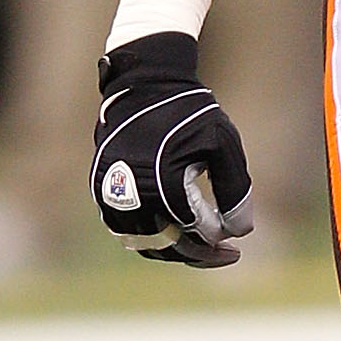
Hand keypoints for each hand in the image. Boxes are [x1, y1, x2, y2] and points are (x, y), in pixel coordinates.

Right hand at [92, 33, 253, 267]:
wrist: (144, 84)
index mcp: (164, 183)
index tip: (237, 236)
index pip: (195, 229)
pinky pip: (124, 229)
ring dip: (173, 250)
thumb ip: (235, 189)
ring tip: (202, 249)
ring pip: (144, 243)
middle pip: (168, 244)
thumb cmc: (189, 112)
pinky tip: (174, 233)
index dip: (219, 236)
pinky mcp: (101, 190)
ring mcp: (111, 194)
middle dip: (200, 254)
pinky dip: (149, 237)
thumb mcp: (223, 144)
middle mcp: (133, 194)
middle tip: (228, 256)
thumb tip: (239, 231)